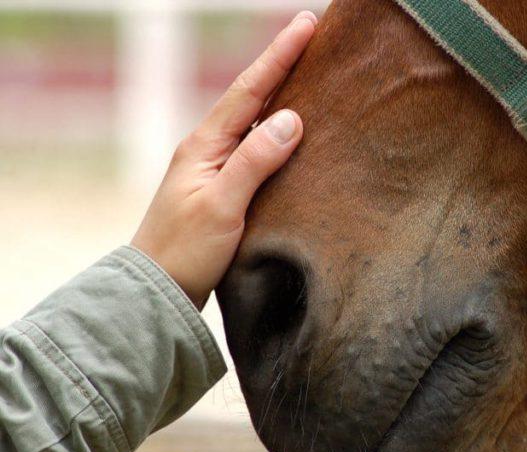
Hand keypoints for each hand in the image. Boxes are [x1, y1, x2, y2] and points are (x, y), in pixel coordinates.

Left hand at [131, 11, 316, 308]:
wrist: (158, 291)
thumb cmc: (185, 251)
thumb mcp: (222, 205)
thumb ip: (255, 161)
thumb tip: (292, 118)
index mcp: (205, 146)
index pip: (249, 91)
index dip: (278, 56)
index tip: (305, 24)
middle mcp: (209, 150)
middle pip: (252, 98)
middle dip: (281, 66)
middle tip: (311, 37)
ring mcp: (215, 169)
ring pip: (255, 123)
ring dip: (281, 96)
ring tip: (310, 75)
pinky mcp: (225, 190)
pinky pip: (257, 150)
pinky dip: (278, 133)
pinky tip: (294, 133)